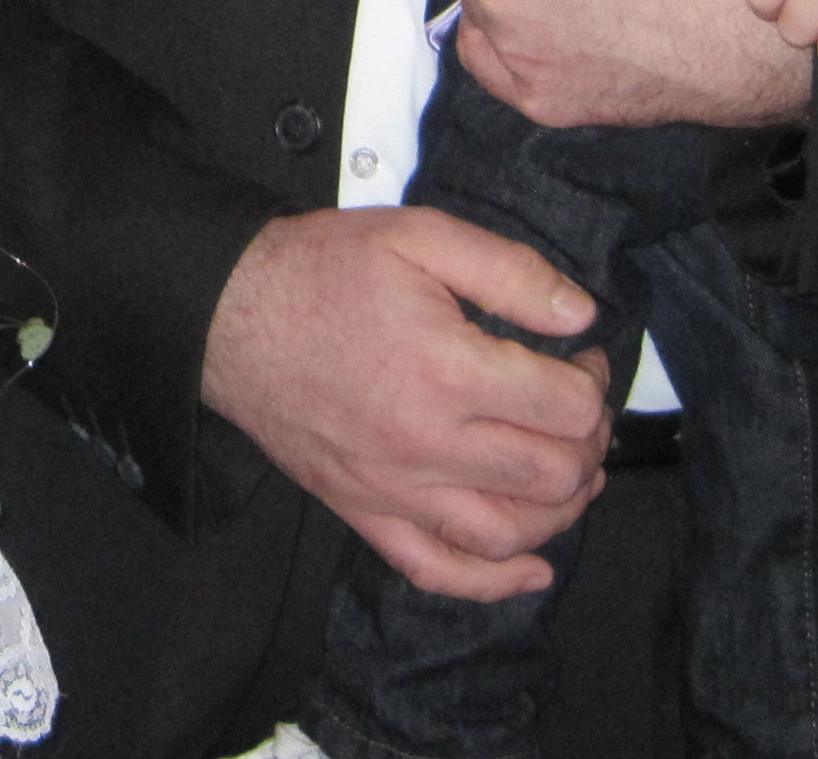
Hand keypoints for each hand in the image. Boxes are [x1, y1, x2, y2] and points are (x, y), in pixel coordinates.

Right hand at [203, 207, 607, 600]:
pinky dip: (494, 582)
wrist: (226, 315)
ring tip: (568, 472)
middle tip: (577, 410)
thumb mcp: (417, 235)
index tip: (578, 359)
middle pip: (550, 476)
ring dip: (561, 511)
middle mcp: (426, 443)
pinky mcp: (363, 513)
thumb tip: (579, 315)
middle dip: (586, 445)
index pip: (564, 408)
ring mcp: (393, 489)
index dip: (592, 383)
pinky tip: (531, 565)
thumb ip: (508, 270)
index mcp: (446, 369)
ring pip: (509, 534)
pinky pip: (438, 570)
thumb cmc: (319, 270)